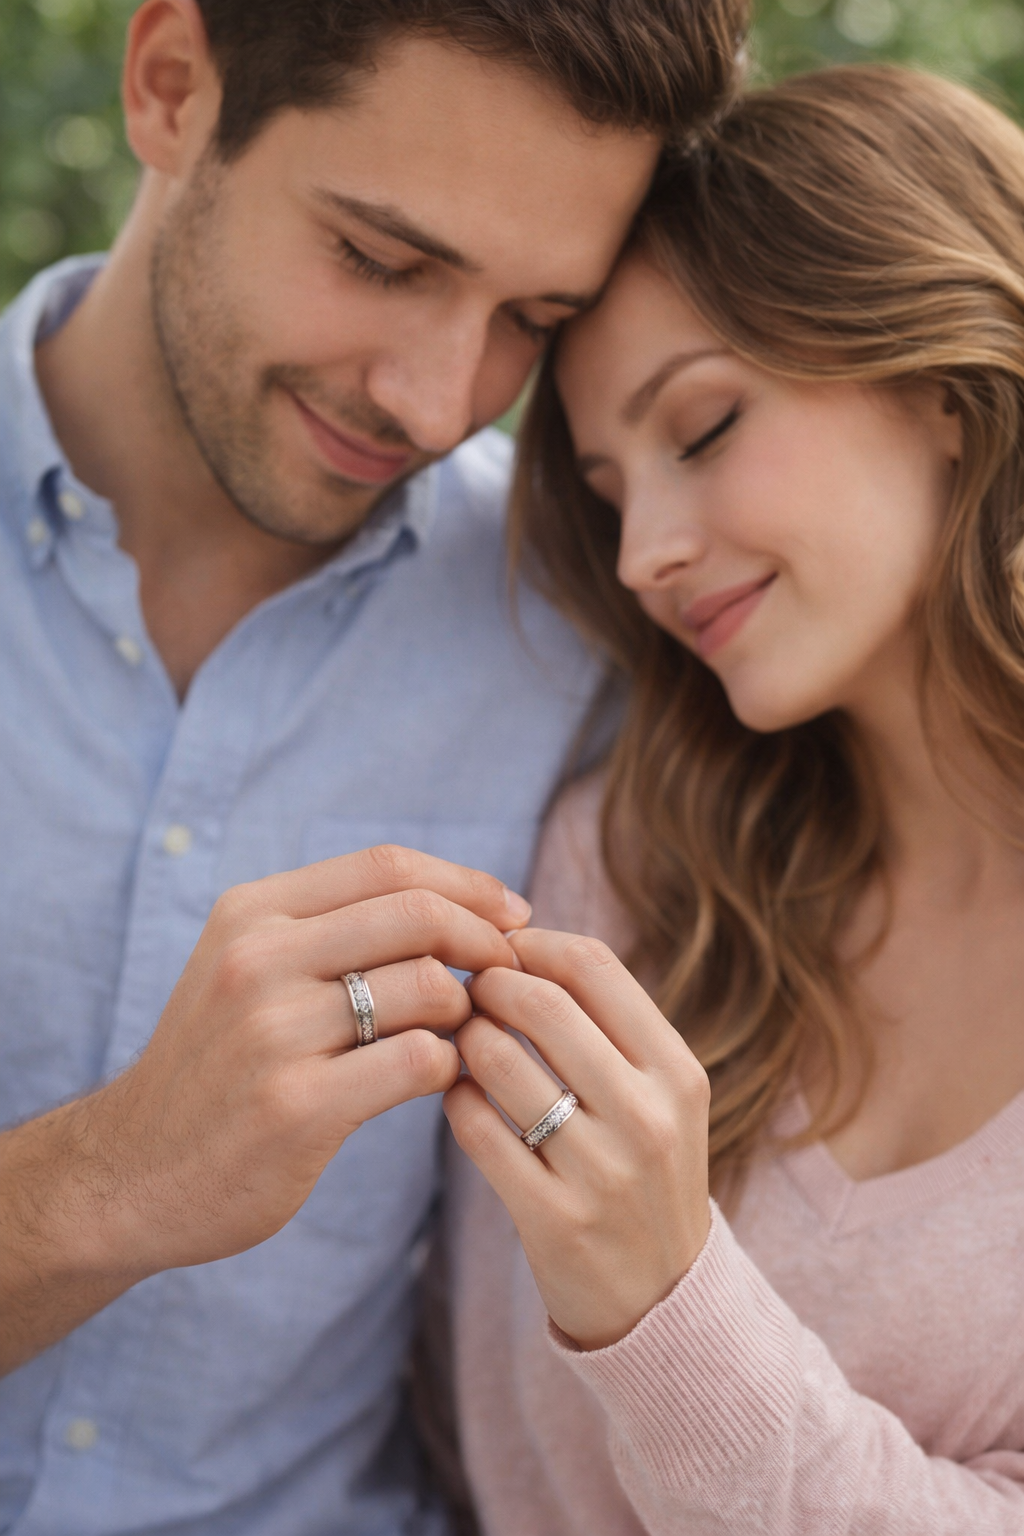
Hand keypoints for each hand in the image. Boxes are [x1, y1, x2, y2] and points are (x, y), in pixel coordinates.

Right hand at [0, 845, 529, 1373]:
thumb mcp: (247, 969)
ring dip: (467, 1011)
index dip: (467, 883)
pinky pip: (418, 1062)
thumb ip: (333, 930)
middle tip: (510, 975)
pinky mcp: (296, 1107)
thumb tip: (459, 904)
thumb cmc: (217, 1066)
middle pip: (417, 915)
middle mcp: (256, 960)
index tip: (512, 914)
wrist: (130, 1173)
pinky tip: (440, 1080)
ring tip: (460, 1035)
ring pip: (426, 986)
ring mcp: (273, 1033)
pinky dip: (450, 1067)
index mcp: (251, 914)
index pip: (386, 865)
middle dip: (485, 941)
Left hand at [444, 928, 710, 1350]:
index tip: (503, 951)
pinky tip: (460, 1099)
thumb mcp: (659, 1096)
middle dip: (488, 985)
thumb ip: (606, 1026)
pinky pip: (479, 1130)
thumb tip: (521, 944)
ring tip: (460, 1043)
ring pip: (500, 1062)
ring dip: (464, 1040)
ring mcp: (603, 1171)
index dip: (534, 945)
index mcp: (677, 1072)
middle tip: (465, 992)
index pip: (595, 967)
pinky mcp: (554, 1219)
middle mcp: (648, 1116)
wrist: (663, 1300)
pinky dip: (456, 1100)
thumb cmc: (644, 1172)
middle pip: (543, 1004)